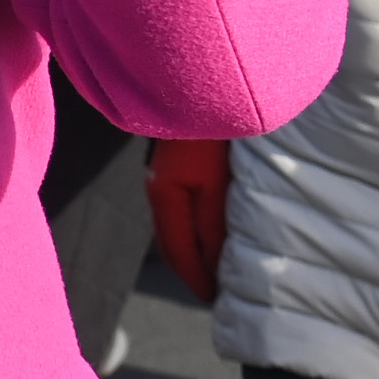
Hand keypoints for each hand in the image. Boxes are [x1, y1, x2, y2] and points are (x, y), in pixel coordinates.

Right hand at [146, 137, 233, 306]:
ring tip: (218, 266)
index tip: (215, 301)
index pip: (179, 251)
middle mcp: (160, 188)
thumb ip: (215, 224)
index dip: (197, 279)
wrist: (197, 78)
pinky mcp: (179, 163)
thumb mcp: (217, 182)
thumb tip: (215, 264)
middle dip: (193, 269)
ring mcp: (166, 174)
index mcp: (165, 195)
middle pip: (174, 240)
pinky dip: (198, 226)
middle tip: (217, 292)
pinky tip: (214, 228)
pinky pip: (184, 206)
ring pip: (179, 223)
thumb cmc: (212, 129)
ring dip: (196, 247)